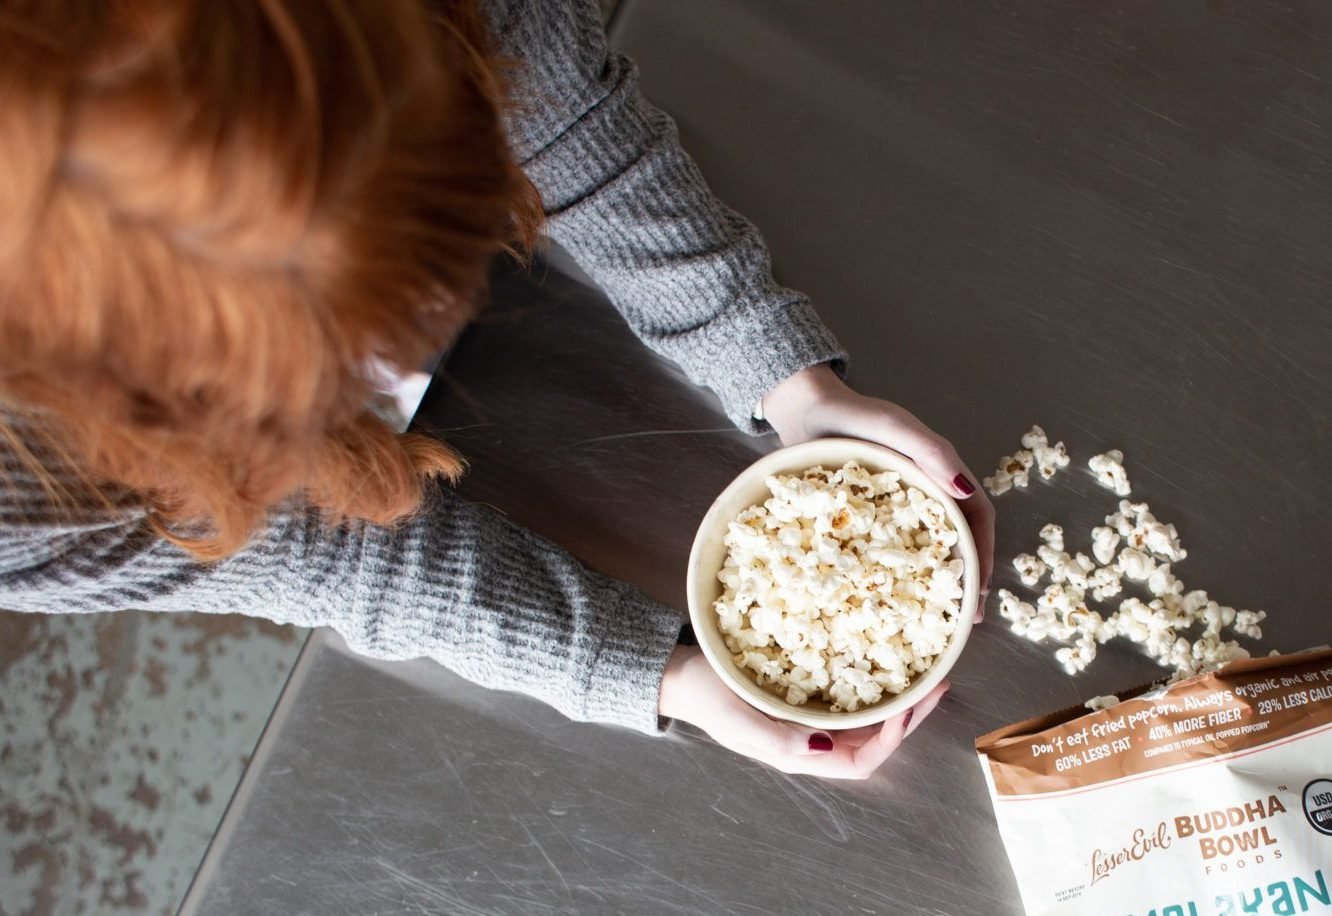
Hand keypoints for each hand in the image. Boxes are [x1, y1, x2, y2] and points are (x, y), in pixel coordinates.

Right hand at [658, 645, 948, 778]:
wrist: (680, 674)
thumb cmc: (706, 695)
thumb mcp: (736, 720)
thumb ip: (779, 740)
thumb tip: (826, 748)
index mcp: (799, 753)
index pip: (861, 761)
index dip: (891, 739)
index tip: (908, 705)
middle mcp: (810, 741)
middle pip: (873, 741)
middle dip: (909, 718)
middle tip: (937, 685)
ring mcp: (808, 720)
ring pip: (866, 720)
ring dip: (898, 701)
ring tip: (924, 675)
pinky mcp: (803, 696)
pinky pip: (848, 698)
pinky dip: (872, 685)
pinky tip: (883, 663)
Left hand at [760, 364, 994, 616]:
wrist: (804, 409)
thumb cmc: (852, 413)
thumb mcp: (893, 427)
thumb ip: (930, 452)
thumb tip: (964, 490)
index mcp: (939, 473)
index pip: (976, 517)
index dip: (981, 554)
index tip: (978, 592)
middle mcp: (925, 491)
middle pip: (956, 540)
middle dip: (964, 580)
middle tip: (963, 620)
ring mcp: (896, 506)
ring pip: (924, 549)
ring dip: (933, 582)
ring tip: (932, 618)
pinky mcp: (869, 515)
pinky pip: (888, 549)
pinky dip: (894, 575)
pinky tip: (885, 598)